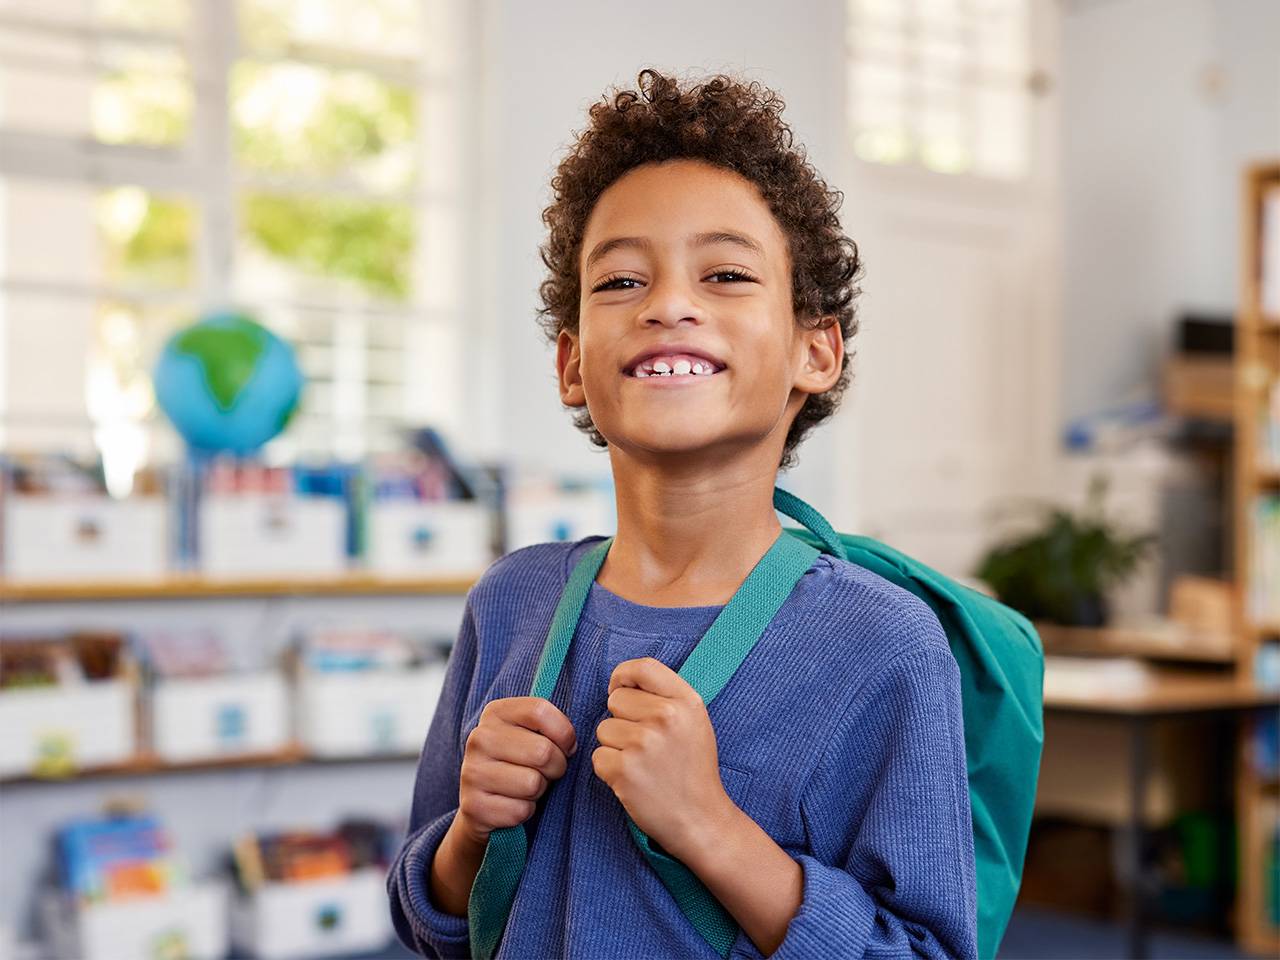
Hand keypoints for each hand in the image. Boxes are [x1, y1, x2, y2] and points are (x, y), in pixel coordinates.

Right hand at [456, 696, 576, 845]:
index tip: (564, 746)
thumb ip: (551, 726)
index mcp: (495, 712)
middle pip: (543, 751)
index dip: (563, 732)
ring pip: (533, 783)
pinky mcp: (474, 806)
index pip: (540, 710)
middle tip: (546, 772)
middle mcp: (479, 738)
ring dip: (539, 790)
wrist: (483, 805)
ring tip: (527, 787)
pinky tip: (513, 804)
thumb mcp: (532, 734)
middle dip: (556, 767)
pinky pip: (521, 810)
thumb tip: (572, 744)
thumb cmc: (519, 763)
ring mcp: (472, 772)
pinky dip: (526, 812)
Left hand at [592, 657, 734, 860]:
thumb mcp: (695, 722)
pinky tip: (634, 780)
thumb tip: (622, 682)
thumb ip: (665, 696)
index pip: (643, 667)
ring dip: (616, 747)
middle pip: (616, 700)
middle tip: (647, 745)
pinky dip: (610, 770)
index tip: (621, 690)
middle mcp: (666, 717)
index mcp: (686, 701)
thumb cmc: (693, 769)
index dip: (623, 676)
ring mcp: (644, 744)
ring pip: (604, 730)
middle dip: (622, 720)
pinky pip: (598, 757)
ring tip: (643, 765)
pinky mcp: (624, 770)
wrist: (701, 819)